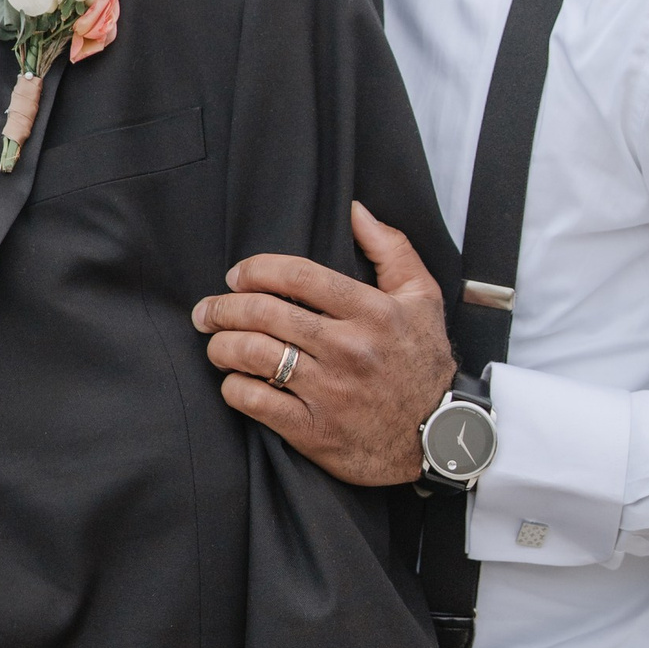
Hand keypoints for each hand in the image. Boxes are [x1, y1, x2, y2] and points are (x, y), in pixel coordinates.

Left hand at [192, 203, 453, 485]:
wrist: (441, 438)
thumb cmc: (425, 363)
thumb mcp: (423, 297)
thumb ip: (391, 248)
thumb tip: (355, 209)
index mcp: (372, 311)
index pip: (298, 275)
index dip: (256, 270)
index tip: (237, 276)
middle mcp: (348, 348)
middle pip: (265, 313)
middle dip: (223, 307)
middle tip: (207, 310)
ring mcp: (330, 391)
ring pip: (253, 355)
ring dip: (221, 346)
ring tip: (214, 343)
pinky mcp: (315, 430)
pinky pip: (256, 402)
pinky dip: (234, 388)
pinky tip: (234, 382)